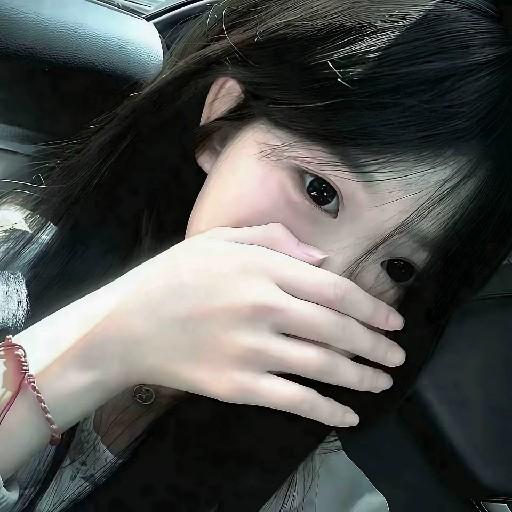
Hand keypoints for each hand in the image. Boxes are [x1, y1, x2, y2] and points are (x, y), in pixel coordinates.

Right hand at [101, 223, 404, 426]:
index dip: (371, 307)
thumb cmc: (171, 277)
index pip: (334, 289)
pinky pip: (295, 401)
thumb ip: (273, 240)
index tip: (394, 322)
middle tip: (397, 357)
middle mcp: (264, 308)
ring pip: (323, 366)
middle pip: (337, 329)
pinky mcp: (238, 386)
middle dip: (375, 346)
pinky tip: (349, 416)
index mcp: (261, 269)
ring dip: (361, 377)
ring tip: (382, 381)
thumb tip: (322, 260)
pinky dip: (328, 411)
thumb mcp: (217, 240)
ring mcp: (252, 350)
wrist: (124, 327)